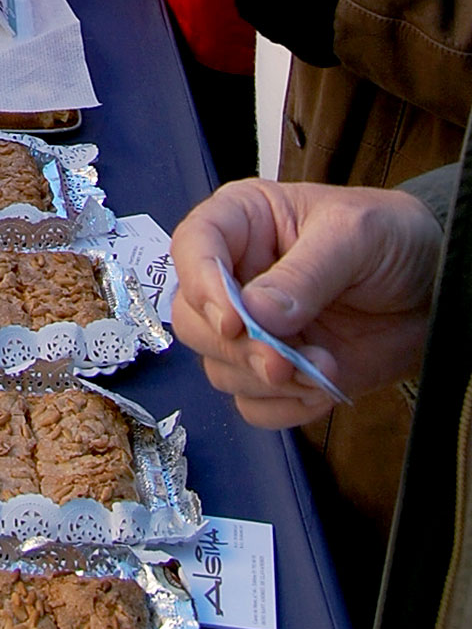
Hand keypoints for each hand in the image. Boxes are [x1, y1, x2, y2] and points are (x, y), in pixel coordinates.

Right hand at [171, 176, 442, 427]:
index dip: (202, 285)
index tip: (234, 321)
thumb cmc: (392, 238)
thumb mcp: (354, 235)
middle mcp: (237, 275)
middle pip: (192, 318)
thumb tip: (256, 313)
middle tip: (282, 361)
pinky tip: (321, 387)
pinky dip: (285, 406)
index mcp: (243, 222)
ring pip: (219, 366)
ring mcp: (255, 327)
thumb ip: (306, 273)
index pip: (193, 246)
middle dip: (236, 347)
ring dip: (268, 380)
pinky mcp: (278, 370)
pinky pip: (254, 404)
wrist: (435, 288)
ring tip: (323, 367)